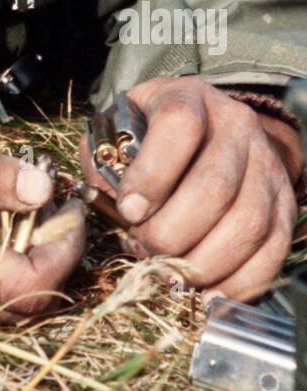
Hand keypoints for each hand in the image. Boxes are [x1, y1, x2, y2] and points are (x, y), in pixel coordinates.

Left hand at [80, 77, 300, 299]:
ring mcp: (266, 163)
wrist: (203, 129)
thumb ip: (106, 164)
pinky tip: (208, 294)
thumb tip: (111, 209)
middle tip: (144, 249)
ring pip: (247, 221)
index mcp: (188, 97)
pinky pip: (273, 248)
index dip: (152, 174)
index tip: (128, 210)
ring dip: (204, 261)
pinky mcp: (284, 202)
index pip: (179, 125)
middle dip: (173, 231)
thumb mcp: (119, 131)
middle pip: (215, 185)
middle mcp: (236, 124)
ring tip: (171, 274)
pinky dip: (241, 281)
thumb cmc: (147, 135)